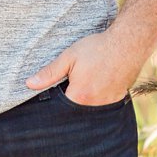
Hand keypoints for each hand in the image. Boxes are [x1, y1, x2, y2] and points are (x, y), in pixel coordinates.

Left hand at [25, 30, 146, 105]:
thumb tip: (29, 84)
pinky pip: (102, 106)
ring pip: (89, 110)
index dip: (53, 104)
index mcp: (80, 96)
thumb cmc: (97, 49)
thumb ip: (49, 73)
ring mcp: (108, 104)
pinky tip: (95, 86)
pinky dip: (96, 99)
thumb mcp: (69, 57)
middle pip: (75, 112)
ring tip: (83, 84)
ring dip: (82, 102)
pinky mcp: (118, 100)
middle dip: (68, 104)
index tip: (51, 95)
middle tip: (69, 86)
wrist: (128, 44)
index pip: (60, 110)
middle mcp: (95, 106)